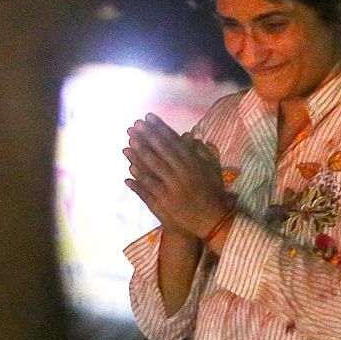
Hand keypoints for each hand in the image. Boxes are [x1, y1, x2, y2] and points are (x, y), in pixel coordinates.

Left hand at [124, 116, 231, 240]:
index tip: (148, 118)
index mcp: (192, 165)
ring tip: (127, 144)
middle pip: (159, 153)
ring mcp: (169, 191)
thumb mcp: (212, 170)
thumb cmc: (213, 193)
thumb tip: (188, 135)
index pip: (172, 143)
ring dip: (138, 156)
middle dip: (145, 138)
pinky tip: (129, 171)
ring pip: (151, 170)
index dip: (159, 129)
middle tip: (134, 125)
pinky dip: (137, 181)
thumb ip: (202, 152)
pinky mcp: (162, 205)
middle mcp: (180, 176)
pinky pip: (147, 190)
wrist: (211, 222)